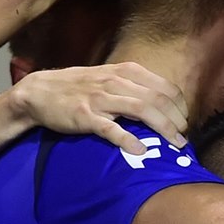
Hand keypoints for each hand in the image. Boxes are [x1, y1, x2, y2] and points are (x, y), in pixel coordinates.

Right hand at [9, 62, 187, 155]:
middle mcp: (115, 82)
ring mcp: (100, 98)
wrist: (39, 92)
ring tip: (174, 144)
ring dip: (162, 128)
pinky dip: (127, 139)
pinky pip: (110, 128)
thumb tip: (163, 104)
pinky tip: (140, 151)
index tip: (184, 122)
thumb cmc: (79, 87)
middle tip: (183, 137)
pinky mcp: (85, 116)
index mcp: (125, 72)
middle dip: (176, 120)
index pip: (165, 87)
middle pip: (158, 99)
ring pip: (141, 110)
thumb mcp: (109, 78)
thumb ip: (134, 87)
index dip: (180, 106)